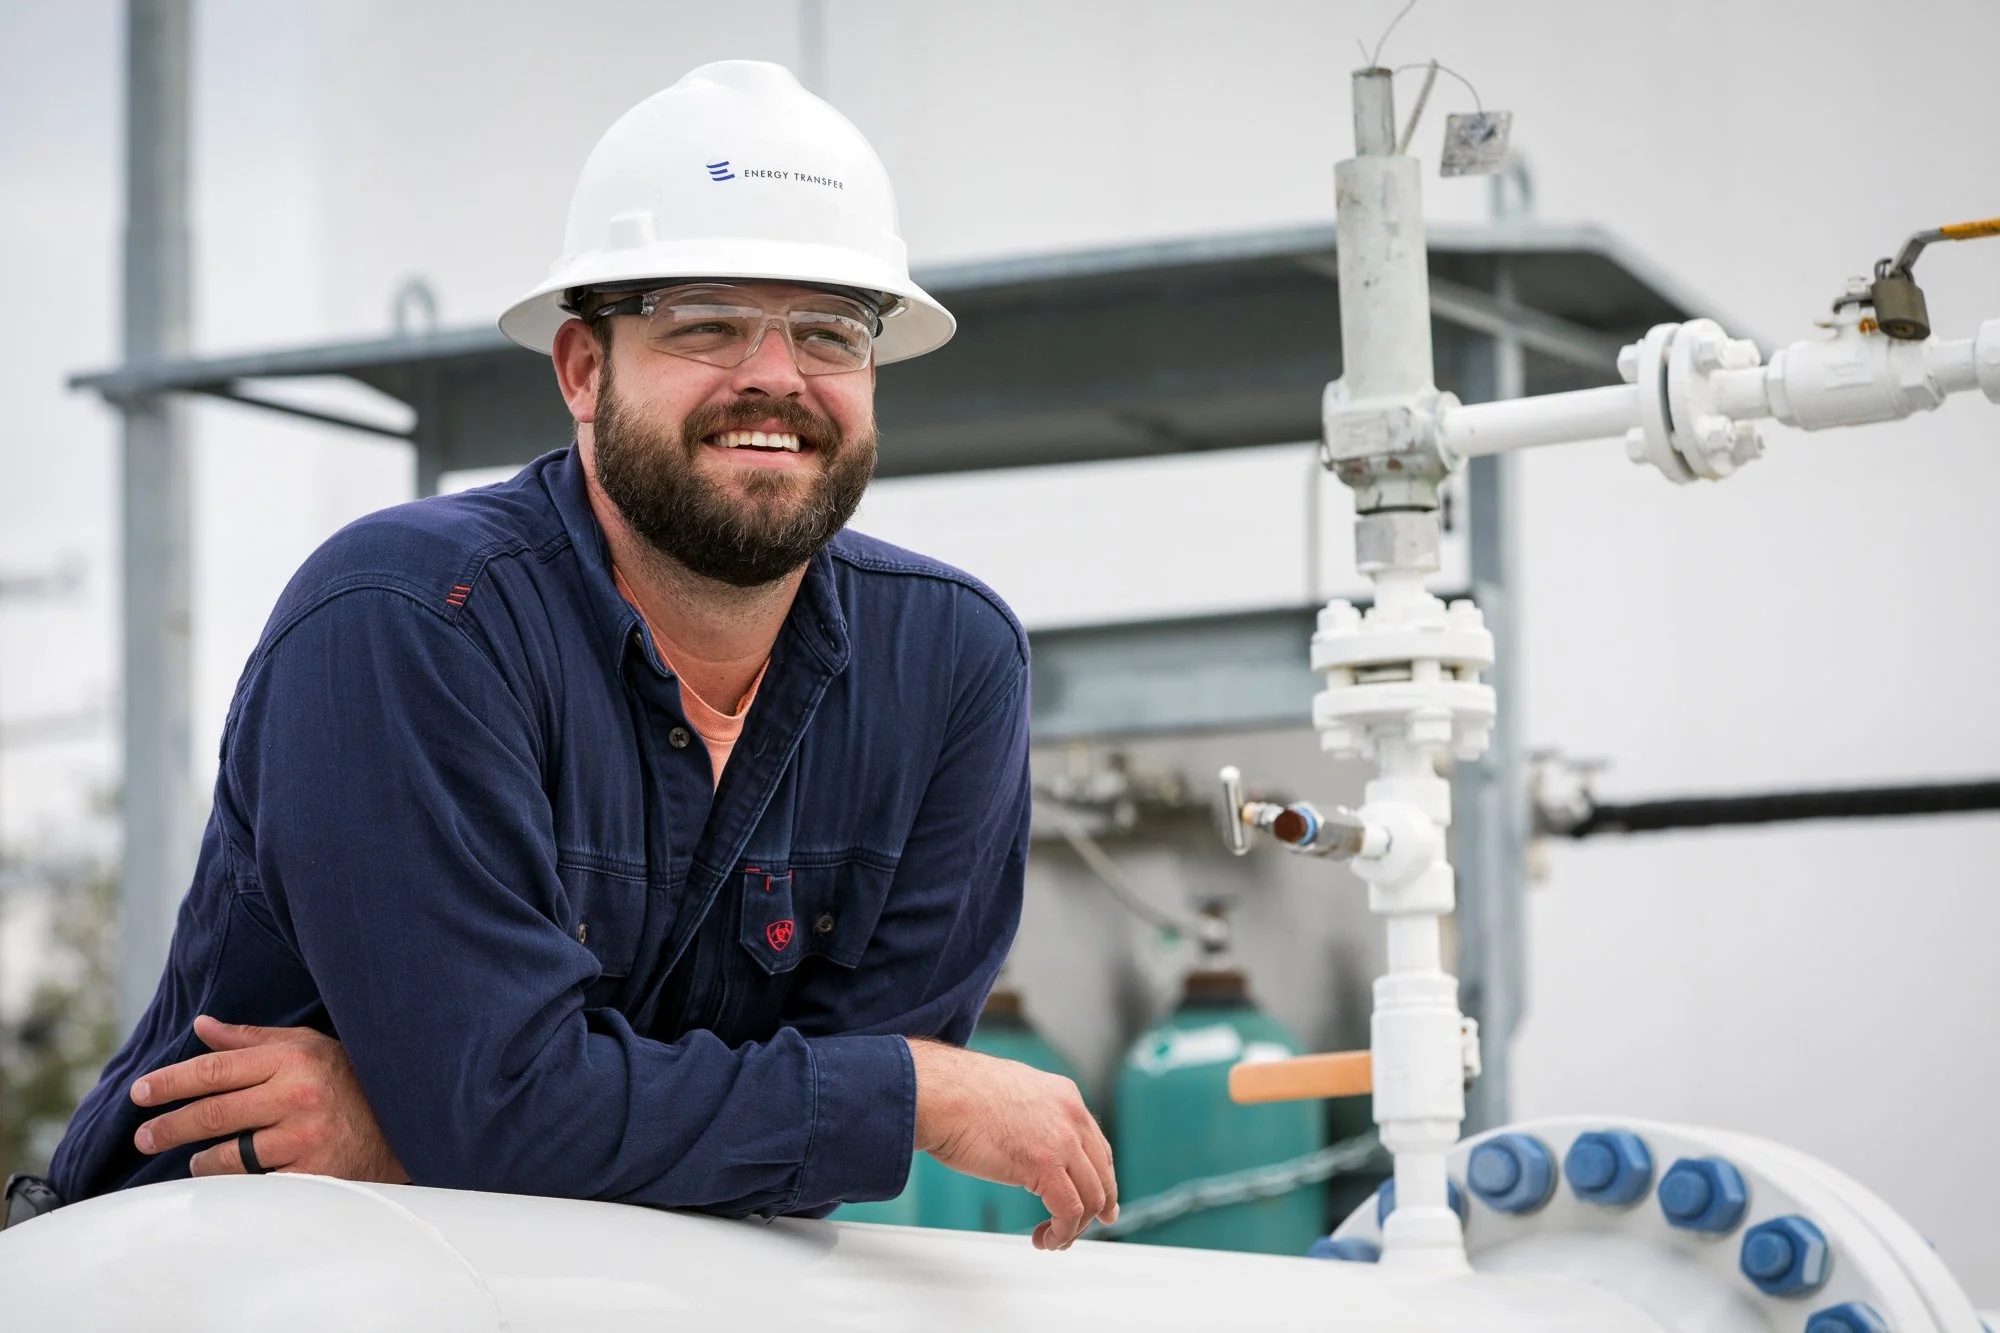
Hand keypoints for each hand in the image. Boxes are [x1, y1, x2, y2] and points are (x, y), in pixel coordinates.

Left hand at [130, 1015, 407, 1182]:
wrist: (409, 1125)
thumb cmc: (350, 1082)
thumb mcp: (308, 1048)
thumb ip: (251, 1040)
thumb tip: (201, 1026)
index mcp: (294, 1060)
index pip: (215, 1070)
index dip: (171, 1082)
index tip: (141, 1093)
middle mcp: (298, 1097)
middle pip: (212, 1114)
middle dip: (169, 1127)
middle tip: (144, 1137)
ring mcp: (305, 1140)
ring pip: (226, 1157)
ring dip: (201, 1161)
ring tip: (195, 1161)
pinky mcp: (312, 1176)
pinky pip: (252, 1185)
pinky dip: (233, 1185)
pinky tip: (228, 1181)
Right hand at [907, 1038, 1116, 1250]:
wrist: (939, 1094)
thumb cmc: (957, 1095)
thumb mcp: (1010, 1096)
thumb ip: (1030, 1116)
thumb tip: (1028, 1144)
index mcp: (1064, 1095)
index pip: (1097, 1147)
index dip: (1102, 1180)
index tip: (1101, 1205)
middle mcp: (1071, 1115)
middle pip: (1101, 1174)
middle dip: (1096, 1209)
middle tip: (1079, 1230)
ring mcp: (1062, 1139)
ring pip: (1090, 1197)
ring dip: (1073, 1228)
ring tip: (1051, 1239)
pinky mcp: (1045, 1165)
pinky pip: (1069, 1210)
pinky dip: (1062, 1232)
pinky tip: (1045, 1238)